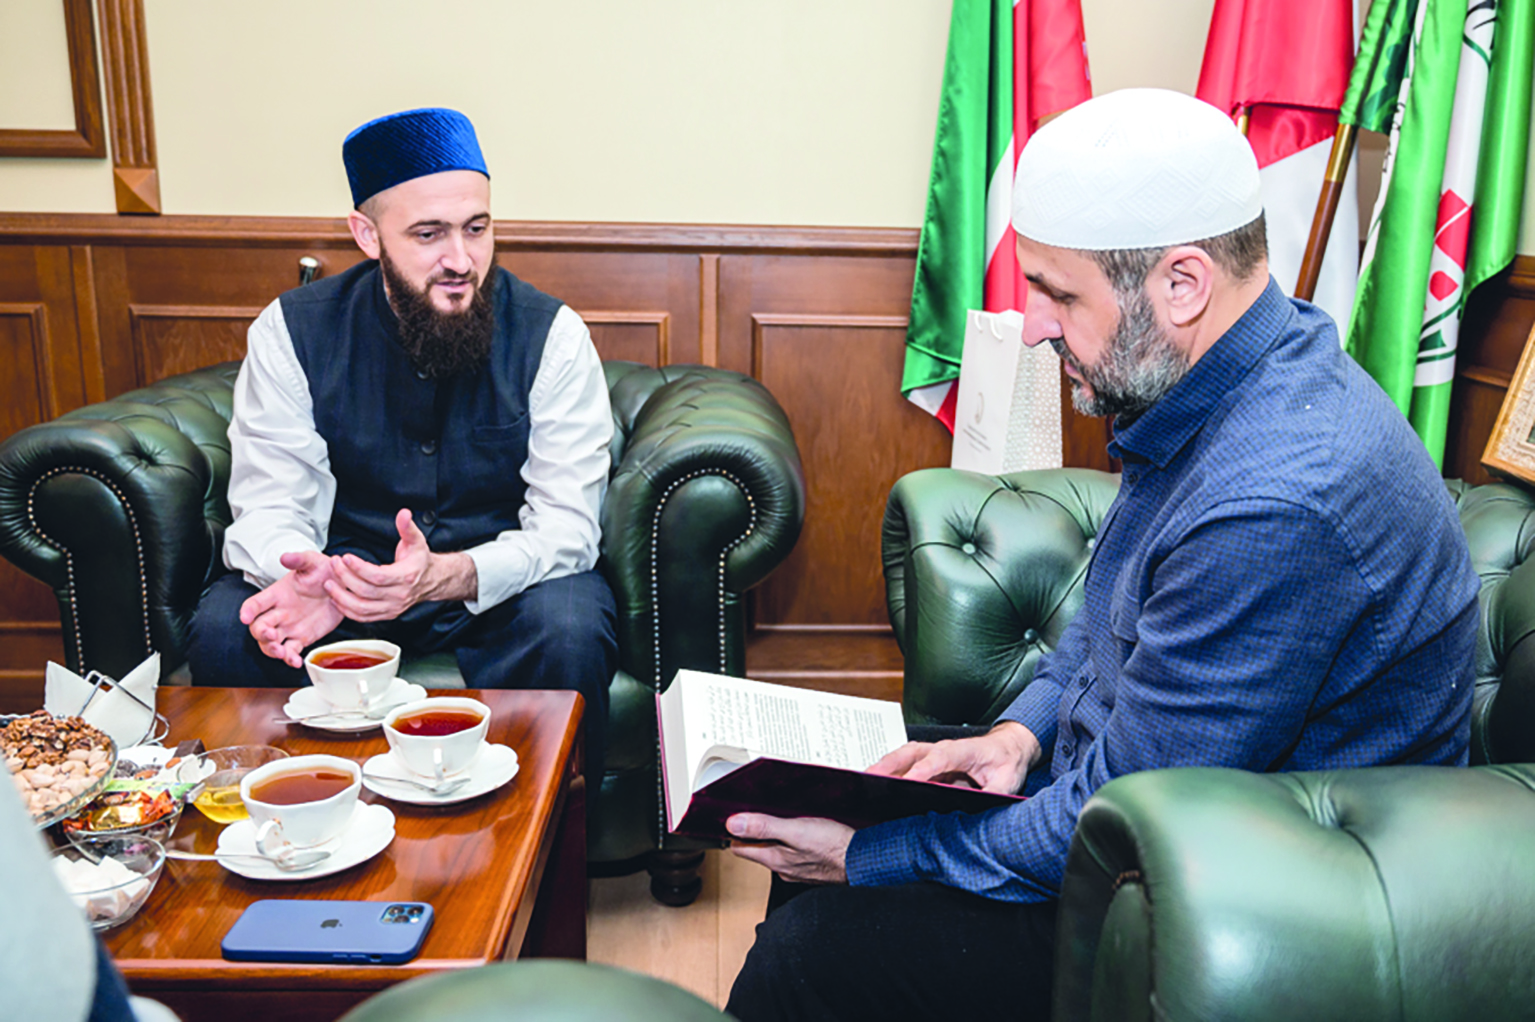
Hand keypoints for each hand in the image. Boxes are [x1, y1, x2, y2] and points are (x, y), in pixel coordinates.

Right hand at [239, 551, 343, 667]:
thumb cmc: (324, 571)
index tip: (244, 617)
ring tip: (282, 652)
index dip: (247, 611)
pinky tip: (296, 662)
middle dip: (261, 634)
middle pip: (259, 627)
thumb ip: (299, 559)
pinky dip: (291, 659)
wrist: (344, 585)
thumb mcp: (313, 562)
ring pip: (271, 644)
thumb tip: (285, 557)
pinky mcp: (302, 638)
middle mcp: (279, 613)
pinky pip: (292, 651)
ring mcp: (289, 627)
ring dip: (272, 650)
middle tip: (271, 635)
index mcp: (277, 595)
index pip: (255, 604)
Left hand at [324, 509, 476, 621]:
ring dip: (342, 597)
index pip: (378, 576)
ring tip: (329, 584)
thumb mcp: (416, 541)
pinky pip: (363, 617)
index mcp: (406, 577)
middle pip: (366, 591)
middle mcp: (399, 595)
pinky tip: (337, 598)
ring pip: (362, 608)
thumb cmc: (420, 561)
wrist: (431, 580)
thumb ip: (407, 527)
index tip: (346, 558)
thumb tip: (404, 514)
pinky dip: (347, 610)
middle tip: (334, 564)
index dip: (359, 568)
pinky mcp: (386, 614)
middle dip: (345, 578)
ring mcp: (392, 607)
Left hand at [726, 814, 853, 883]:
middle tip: (753, 813)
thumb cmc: (834, 847)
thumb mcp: (795, 830)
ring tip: (779, 820)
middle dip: (753, 833)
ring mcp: (798, 870)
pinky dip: (793, 843)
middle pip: (757, 849)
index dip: (733, 832)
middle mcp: (783, 869)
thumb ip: (764, 826)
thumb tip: (733, 823)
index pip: (740, 848)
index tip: (730, 818)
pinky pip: (795, 855)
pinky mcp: (813, 868)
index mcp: (774, 859)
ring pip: (777, 852)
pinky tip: (804, 833)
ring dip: (775, 837)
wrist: (864, 861)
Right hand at [867, 721, 1039, 794]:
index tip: (909, 781)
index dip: (924, 770)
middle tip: (869, 777)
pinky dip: (889, 771)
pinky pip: (906, 765)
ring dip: (884, 766)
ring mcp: (934, 754)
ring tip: (863, 780)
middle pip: (912, 753)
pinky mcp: (930, 763)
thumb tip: (976, 807)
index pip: (940, 758)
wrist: (1009, 748)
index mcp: (964, 751)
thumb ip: (993, 793)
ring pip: (904, 756)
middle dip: (890, 764)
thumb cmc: (1007, 763)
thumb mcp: (1008, 781)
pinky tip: (874, 784)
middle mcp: (944, 749)